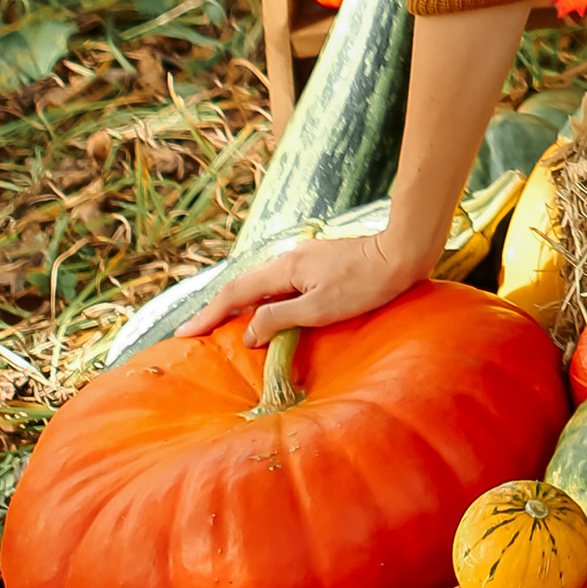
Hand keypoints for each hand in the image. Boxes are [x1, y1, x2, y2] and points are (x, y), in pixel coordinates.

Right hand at [177, 220, 427, 350]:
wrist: (402, 254)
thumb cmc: (366, 284)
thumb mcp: (320, 309)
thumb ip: (280, 319)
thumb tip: (247, 333)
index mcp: (285, 268)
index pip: (235, 293)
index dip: (208, 315)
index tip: (184, 333)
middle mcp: (290, 259)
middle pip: (244, 286)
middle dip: (217, 310)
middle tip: (196, 333)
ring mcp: (306, 260)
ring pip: (262, 285)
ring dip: (241, 306)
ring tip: (223, 328)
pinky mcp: (320, 265)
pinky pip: (280, 285)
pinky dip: (264, 301)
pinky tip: (267, 314)